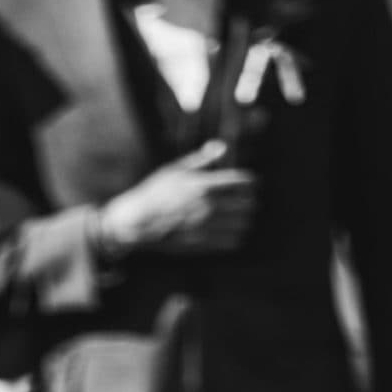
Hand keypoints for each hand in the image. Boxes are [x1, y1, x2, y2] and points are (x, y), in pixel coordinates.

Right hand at [100, 141, 256, 258]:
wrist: (138, 222)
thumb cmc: (156, 192)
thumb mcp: (177, 169)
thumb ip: (203, 159)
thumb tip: (223, 146)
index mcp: (203, 185)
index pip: (241, 182)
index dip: (252, 182)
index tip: (253, 183)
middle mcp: (208, 206)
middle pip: (247, 205)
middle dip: (250, 201)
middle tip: (248, 200)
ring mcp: (206, 227)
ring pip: (242, 226)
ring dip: (244, 220)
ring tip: (240, 218)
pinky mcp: (202, 244)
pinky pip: (231, 242)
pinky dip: (235, 237)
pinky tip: (231, 232)